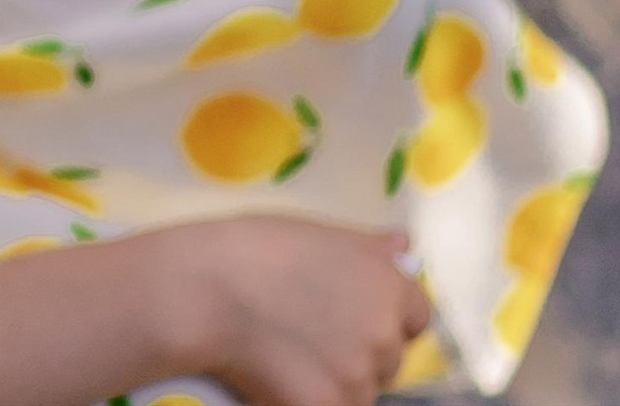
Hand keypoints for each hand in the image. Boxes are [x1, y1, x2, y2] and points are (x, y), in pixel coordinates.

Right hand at [164, 218, 431, 405]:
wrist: (202, 290)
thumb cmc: (250, 249)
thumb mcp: (314, 231)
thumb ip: (366, 246)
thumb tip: (405, 244)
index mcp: (387, 285)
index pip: (416, 317)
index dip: (385, 318)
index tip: (350, 318)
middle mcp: (384, 333)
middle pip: (388, 359)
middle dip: (357, 353)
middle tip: (309, 338)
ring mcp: (358, 376)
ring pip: (359, 391)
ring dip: (333, 383)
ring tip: (287, 360)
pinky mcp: (327, 405)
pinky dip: (305, 399)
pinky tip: (277, 380)